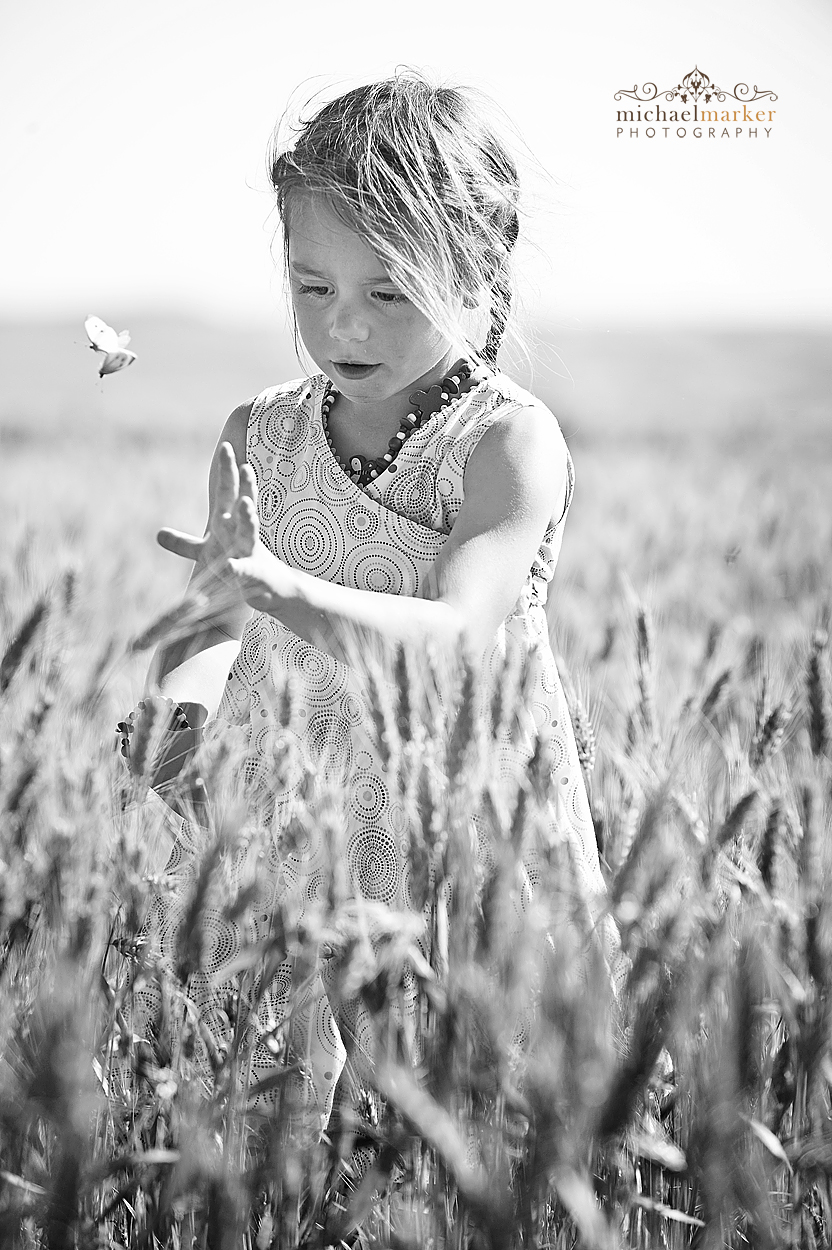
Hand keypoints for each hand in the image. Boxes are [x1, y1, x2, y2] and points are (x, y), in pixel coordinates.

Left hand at [157, 442, 295, 616]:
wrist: (267, 589)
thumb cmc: (236, 565)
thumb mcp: (205, 553)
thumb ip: (183, 543)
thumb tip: (158, 533)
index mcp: (228, 522)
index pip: (228, 491)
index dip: (227, 470)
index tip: (226, 447)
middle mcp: (240, 532)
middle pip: (242, 503)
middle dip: (244, 484)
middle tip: (243, 464)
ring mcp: (248, 552)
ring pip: (250, 531)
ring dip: (248, 517)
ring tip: (246, 504)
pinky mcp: (250, 575)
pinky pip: (242, 571)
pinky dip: (237, 569)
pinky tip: (231, 567)